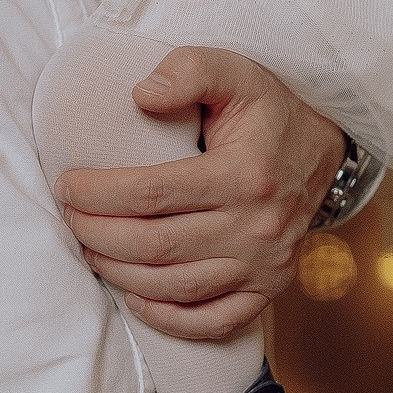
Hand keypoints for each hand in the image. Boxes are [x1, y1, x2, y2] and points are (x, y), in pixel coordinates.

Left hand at [56, 47, 343, 341]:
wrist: (325, 149)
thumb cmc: (268, 110)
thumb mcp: (236, 72)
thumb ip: (189, 71)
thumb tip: (141, 95)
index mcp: (244, 174)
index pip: (152, 192)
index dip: (99, 193)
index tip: (67, 186)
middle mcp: (257, 227)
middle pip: (156, 245)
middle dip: (98, 234)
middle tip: (69, 218)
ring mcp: (266, 265)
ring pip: (177, 286)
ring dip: (120, 273)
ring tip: (90, 249)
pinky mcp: (270, 288)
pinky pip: (215, 321)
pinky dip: (169, 319)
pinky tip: (136, 297)